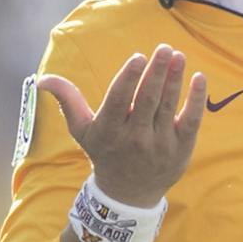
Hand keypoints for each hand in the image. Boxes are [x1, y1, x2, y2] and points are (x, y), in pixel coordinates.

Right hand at [40, 45, 207, 206]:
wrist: (128, 193)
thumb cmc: (104, 152)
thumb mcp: (81, 130)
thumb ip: (67, 100)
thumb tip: (43, 79)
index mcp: (108, 131)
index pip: (118, 101)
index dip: (128, 78)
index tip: (138, 57)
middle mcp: (134, 139)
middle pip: (146, 100)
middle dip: (156, 72)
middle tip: (163, 48)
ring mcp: (159, 145)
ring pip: (167, 106)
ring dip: (174, 79)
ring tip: (178, 56)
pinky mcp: (180, 149)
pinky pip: (191, 121)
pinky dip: (196, 100)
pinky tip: (199, 78)